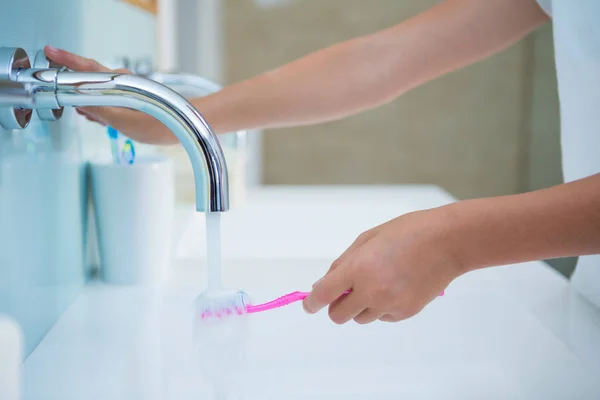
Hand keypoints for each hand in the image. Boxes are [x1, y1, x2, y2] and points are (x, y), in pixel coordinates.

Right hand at [44, 46, 175, 144]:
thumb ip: (97, 110)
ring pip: (98, 91)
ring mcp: (126, 88)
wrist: (180, 125)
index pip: (86, 67)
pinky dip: (101, 107)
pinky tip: (102, 118)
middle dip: (77, 90)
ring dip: (91, 102)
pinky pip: (108, 98)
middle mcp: (122, 81)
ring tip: (91, 117)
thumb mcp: (121, 120)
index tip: (51, 53)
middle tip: (71, 101)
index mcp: (117, 82)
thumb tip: (78, 103)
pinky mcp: (131, 98)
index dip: (66, 60)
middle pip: (90, 79)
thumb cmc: (157, 123)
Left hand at [303, 207, 464, 323]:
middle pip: (338, 315)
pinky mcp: (405, 313)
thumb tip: (324, 284)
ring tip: (377, 282)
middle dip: (336, 305)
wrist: (447, 242)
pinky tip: (394, 286)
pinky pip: (382, 317)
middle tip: (345, 291)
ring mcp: (389, 304)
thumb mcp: (367, 239)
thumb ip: (343, 263)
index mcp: (358, 269)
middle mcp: (371, 291)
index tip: (309, 305)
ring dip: (360, 306)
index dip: (311, 303)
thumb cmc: (407, 232)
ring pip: (360, 318)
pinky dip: (381, 307)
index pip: (323, 295)